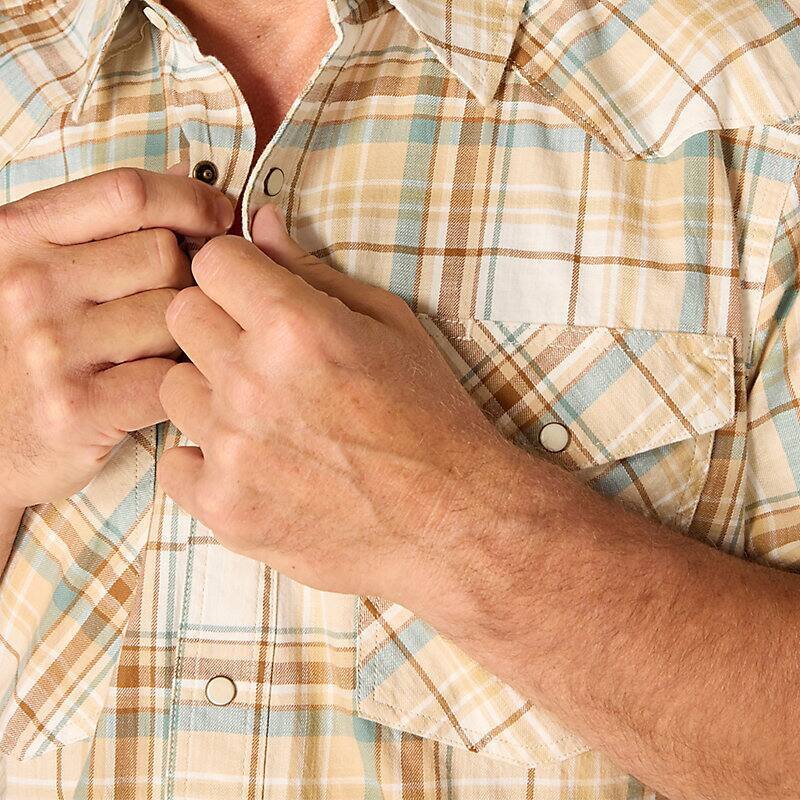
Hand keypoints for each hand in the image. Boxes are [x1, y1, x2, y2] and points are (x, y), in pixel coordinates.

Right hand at [0, 167, 232, 518]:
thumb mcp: (32, 266)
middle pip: (165, 257)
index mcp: (17, 235)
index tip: (217, 217)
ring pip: (176, 319)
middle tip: (170, 306)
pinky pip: (171, 378)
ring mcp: (52, 347)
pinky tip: (155, 388)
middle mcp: (30, 285)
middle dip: (186, 280)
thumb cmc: (18, 345)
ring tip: (153, 352)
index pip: (128, 193)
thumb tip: (182, 171)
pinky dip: (180, 384)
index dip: (189, 199)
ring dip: (183, 337)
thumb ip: (100, 222)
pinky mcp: (78, 408)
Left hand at [157, 205, 505, 602]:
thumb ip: (314, 271)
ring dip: (211, 393)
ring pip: (173, 387)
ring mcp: (233, 450)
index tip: (252, 292)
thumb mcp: (389, 325)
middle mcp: (251, 383)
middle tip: (261, 355)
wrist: (450, 519)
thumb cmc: (429, 416)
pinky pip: (174, 462)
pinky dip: (206, 460)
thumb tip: (261, 222)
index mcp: (294, 327)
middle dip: (216, 323)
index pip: (211, 261)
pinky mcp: (225, 508)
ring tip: (265, 417)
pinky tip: (253, 463)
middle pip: (181, 316)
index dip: (235, 272)